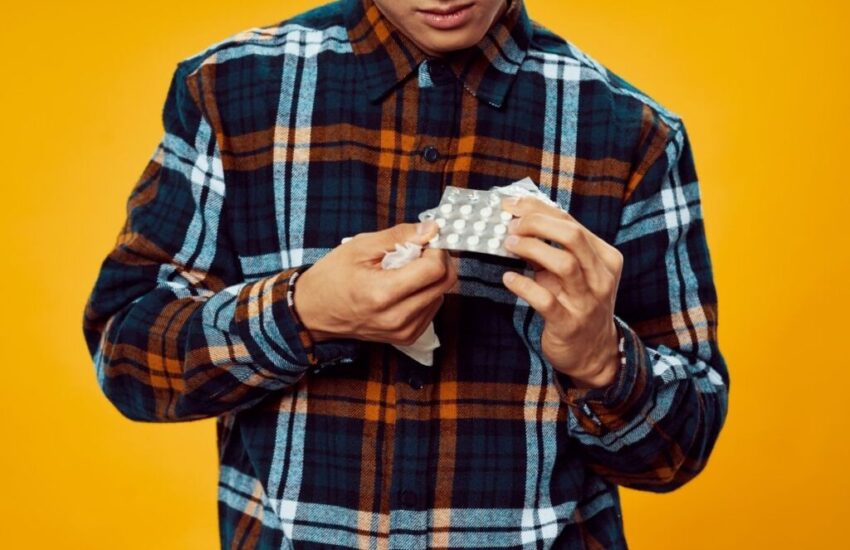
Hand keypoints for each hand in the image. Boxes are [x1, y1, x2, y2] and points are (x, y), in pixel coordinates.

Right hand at [294, 221, 456, 345]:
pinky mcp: (406, 337)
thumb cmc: (332, 277)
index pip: (435, 269)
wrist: (314, 312)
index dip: (435, 248)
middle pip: (445, 283)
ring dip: (430, 278)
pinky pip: (432, 308)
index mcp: (383, 293)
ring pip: (442, 295)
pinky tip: (403, 288)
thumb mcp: (360, 246)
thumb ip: (399, 236)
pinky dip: (425, 293)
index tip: (424, 240)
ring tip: (403, 271)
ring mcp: (404, 331)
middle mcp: (397, 317)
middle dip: (438, 260)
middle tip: (418, 251)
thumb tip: (431, 228)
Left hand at [500, 196, 623, 388]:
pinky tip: (508, 279)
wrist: (593, 353)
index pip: (571, 222)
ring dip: (532, 249)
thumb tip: (518, 222)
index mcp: (604, 258)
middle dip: (537, 224)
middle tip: (511, 226)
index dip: (539, 210)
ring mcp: (587, 301)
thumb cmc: (577, 304)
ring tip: (508, 245)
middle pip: (572, 236)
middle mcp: (600, 277)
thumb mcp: (572, 273)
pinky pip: (545, 300)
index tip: (512, 205)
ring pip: (564, 264)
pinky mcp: (569, 323)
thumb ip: (552, 248)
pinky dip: (523, 286)